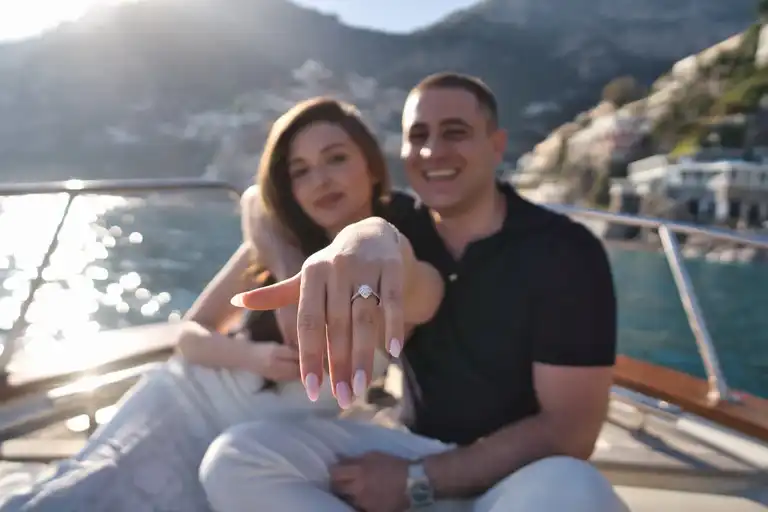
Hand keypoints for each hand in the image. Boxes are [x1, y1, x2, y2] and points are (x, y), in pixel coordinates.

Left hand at [231, 217, 405, 408]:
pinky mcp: (392, 267)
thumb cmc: (333, 265)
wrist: (371, 232)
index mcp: (312, 273)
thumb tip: (237, 300)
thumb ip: (278, 294)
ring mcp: (366, 267)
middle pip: (337, 326)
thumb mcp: (307, 277)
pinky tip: (394, 353)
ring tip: (361, 387)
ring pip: (365, 318)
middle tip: (342, 399)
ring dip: (364, 355)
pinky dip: (394, 325)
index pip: (308, 322)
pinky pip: (393, 300)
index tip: (310, 390)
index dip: (308, 356)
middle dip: (339, 365)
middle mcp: (337, 268)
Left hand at [330, 452, 409, 511]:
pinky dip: (360, 503)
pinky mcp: (371, 511)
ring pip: (347, 499)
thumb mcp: (374, 455)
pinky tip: (367, 498)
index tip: (337, 470)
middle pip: (337, 488)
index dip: (334, 471)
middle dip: (338, 484)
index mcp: (359, 471)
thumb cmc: (393, 465)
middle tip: (343, 481)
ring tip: (357, 490)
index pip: (335, 473)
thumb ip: (355, 459)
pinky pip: (359, 507)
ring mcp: (364, 502)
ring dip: (349, 494)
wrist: (413, 483)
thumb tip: (340, 460)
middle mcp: (358, 488)